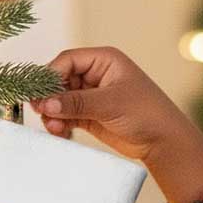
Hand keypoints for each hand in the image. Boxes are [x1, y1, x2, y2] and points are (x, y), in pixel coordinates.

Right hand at [30, 45, 202, 202]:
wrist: (163, 142)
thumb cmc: (145, 113)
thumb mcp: (110, 104)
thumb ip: (77, 103)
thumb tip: (46, 103)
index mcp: (104, 61)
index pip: (68, 61)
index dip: (51, 75)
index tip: (39, 93)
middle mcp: (96, 75)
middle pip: (61, 81)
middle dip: (50, 97)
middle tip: (41, 112)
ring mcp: (93, 96)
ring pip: (62, 101)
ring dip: (54, 113)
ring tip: (54, 128)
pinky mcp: (91, 116)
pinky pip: (68, 116)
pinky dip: (61, 124)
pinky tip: (60, 133)